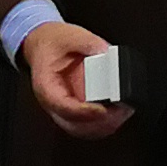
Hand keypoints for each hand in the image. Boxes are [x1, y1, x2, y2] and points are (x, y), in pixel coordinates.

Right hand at [19, 20, 129, 139]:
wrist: (42, 44)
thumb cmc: (52, 43)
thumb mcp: (70, 36)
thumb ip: (89, 43)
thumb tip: (106, 52)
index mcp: (46, 85)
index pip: (62, 106)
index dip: (83, 112)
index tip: (103, 110)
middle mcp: (52, 102)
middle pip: (73, 125)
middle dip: (99, 123)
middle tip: (121, 110)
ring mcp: (62, 108)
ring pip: (81, 130)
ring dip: (103, 126)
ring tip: (123, 111)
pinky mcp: (73, 108)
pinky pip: (87, 125)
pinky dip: (103, 124)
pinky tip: (118, 115)